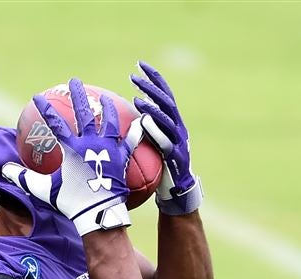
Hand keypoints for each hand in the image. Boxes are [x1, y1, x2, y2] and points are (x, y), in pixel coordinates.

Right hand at [2, 79, 131, 235]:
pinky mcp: (122, 158)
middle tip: (74, 82)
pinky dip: (136, 131)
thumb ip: (23, 178)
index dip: (45, 108)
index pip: (55, 122)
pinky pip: (131, 141)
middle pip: (84, 113)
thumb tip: (5, 171)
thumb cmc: (70, 202)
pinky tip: (141, 121)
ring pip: (109, 121)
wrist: (97, 213)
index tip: (38, 97)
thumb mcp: (43, 190)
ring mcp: (108, 148)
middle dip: (77, 95)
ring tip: (105, 99)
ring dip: (106, 108)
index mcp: (71, 147)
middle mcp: (91, 142)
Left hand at [131, 62, 202, 214]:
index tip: (140, 64)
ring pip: (168, 117)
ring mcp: (179, 140)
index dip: (154, 78)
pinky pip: (166, 139)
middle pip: (166, 100)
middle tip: (134, 75)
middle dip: (151, 86)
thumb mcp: (150, 144)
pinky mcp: (176, 155)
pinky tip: (144, 121)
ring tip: (137, 96)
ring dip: (152, 105)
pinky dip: (155, 128)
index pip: (164, 94)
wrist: (176, 192)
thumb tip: (121, 117)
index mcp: (172, 122)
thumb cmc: (160, 168)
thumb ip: (141, 129)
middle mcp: (178, 127)